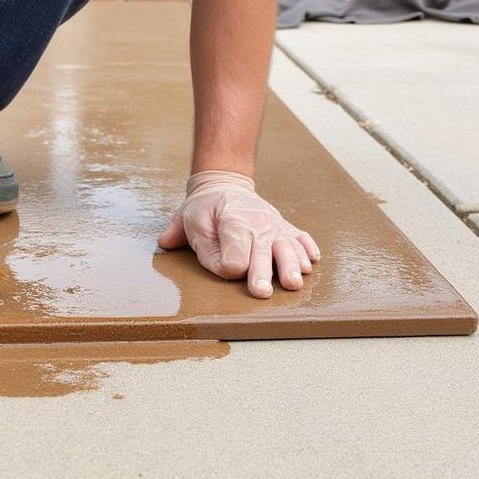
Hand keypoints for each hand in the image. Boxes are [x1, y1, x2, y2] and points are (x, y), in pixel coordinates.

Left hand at [157, 170, 320, 297]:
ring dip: (291, 265)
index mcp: (232, 220)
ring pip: (287, 247)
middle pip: (262, 253)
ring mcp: (274, 225)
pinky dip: (307, 249)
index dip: (227, 265)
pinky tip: (311, 262)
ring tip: (293, 284)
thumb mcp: (186, 218)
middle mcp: (258, 222)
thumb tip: (168, 244)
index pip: (234, 254)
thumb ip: (180, 235)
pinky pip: (301, 237)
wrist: (225, 185)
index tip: (223, 267)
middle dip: (261, 273)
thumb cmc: (205, 208)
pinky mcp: (285, 228)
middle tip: (261, 293)